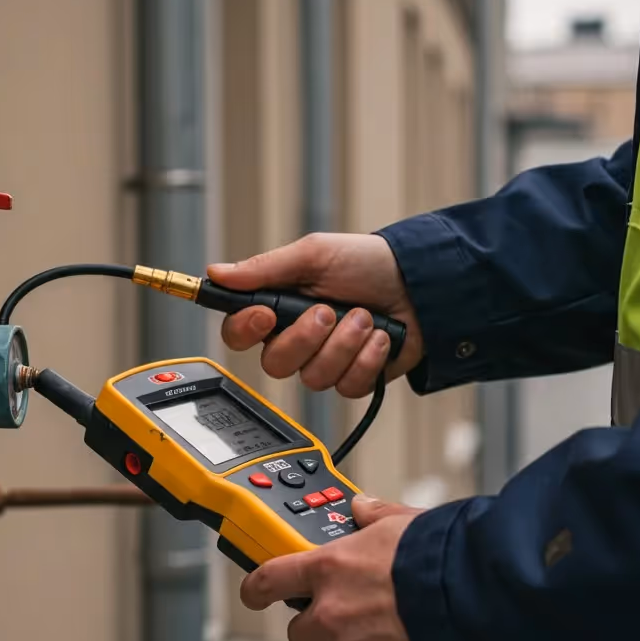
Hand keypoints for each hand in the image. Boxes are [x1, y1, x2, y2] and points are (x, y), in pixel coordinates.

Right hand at [208, 233, 423, 397]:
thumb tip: (218, 272)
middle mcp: (297, 339)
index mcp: (279, 307)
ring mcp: (326, 361)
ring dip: (344, 344)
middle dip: (305, 338)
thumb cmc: (367, 262)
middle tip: (329, 311)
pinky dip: (367, 359)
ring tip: (366, 318)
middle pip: (274, 364)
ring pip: (313, 378)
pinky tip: (381, 338)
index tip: (265, 314)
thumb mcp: (315, 253)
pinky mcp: (355, 378)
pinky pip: (347, 387)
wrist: (421, 282)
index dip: (245, 330)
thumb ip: (266, 267)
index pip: (238, 333)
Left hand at [240, 495, 434, 640]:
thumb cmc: (443, 558)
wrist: (474, 602)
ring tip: (402, 627)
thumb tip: (364, 507)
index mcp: (331, 568)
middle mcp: (332, 612)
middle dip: (317, 625)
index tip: (254, 590)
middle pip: (300, 631)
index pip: (271, 578)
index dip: (257, 587)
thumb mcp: (405, 521)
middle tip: (347, 615)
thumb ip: (376, 517)